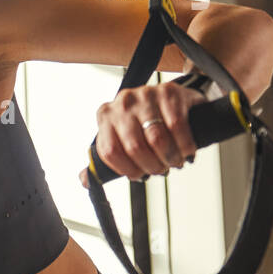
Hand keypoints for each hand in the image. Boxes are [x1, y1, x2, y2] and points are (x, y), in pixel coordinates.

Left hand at [79, 81, 204, 186]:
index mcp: (105, 116)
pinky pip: (177, 126)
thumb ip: (107, 157)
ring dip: (169, 158)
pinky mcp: (168, 92)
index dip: (127, 169)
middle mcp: (122, 103)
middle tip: (161, 170)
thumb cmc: (144, 123)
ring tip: (174, 162)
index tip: (140, 175)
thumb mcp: (122, 136)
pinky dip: (184, 145)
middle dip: (151, 166)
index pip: (109, 151)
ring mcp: (145, 95)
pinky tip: (187, 151)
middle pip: (134, 147)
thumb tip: (85, 182)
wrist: (172, 98)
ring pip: (156, 139)